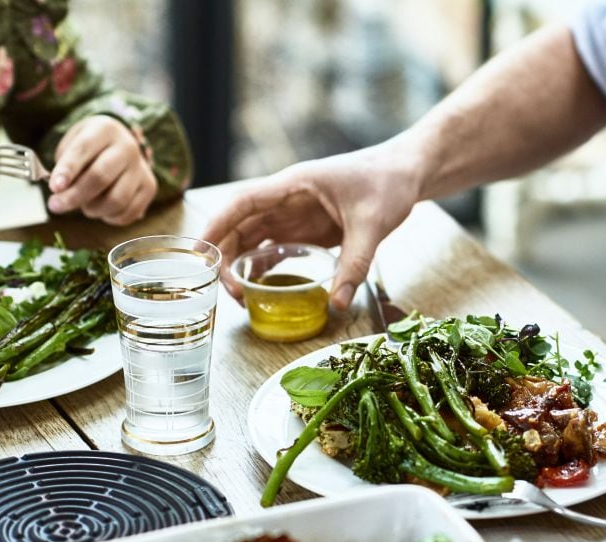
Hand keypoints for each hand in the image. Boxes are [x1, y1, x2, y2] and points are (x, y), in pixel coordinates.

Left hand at [47, 115, 157, 225]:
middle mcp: (128, 147)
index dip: (68, 170)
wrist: (120, 146)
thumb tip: (60, 191)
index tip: (54, 188)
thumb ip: (64, 165)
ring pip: (116, 200)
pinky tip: (101, 209)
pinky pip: (128, 212)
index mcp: (105, 129)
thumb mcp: (72, 144)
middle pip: (100, 177)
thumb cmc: (89, 148)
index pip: (84, 149)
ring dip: (93, 209)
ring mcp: (141, 168)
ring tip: (83, 205)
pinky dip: (110, 217)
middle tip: (55, 206)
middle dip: (74, 196)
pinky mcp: (150, 187)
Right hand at [201, 142, 421, 308]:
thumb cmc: (387, 184)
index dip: (217, 225)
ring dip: (243, 265)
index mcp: (294, 185)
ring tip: (242, 297)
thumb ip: (355, 264)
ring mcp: (295, 215)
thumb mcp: (373, 224)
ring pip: (255, 239)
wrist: (406, 173)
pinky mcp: (307, 229)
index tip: (199, 251)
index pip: (243, 203)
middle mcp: (287, 200)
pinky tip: (260, 289)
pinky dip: (264, 267)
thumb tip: (338, 303)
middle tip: (229, 292)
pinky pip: (276, 248)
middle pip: (241, 226)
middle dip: (227, 257)